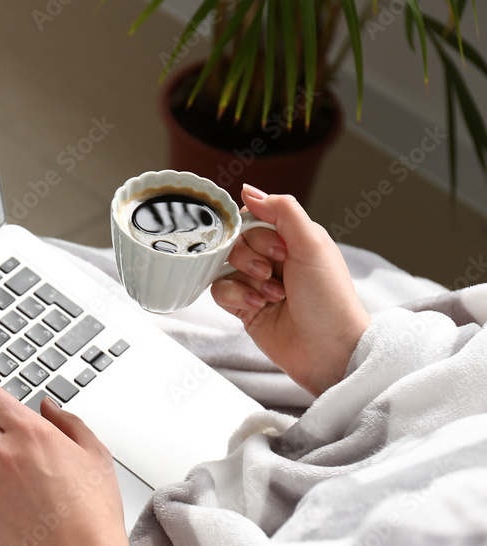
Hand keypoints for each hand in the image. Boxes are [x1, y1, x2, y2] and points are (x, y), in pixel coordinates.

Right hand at [211, 185, 370, 395]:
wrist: (329, 350)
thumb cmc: (330, 300)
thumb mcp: (312, 244)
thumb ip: (282, 211)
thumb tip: (249, 191)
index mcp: (294, 239)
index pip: (254, 218)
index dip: (257, 231)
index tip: (278, 248)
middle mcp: (275, 259)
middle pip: (237, 241)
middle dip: (251, 258)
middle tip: (274, 273)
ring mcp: (258, 284)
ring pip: (225, 266)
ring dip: (247, 280)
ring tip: (272, 295)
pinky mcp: (245, 307)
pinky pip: (220, 291)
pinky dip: (237, 297)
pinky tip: (259, 307)